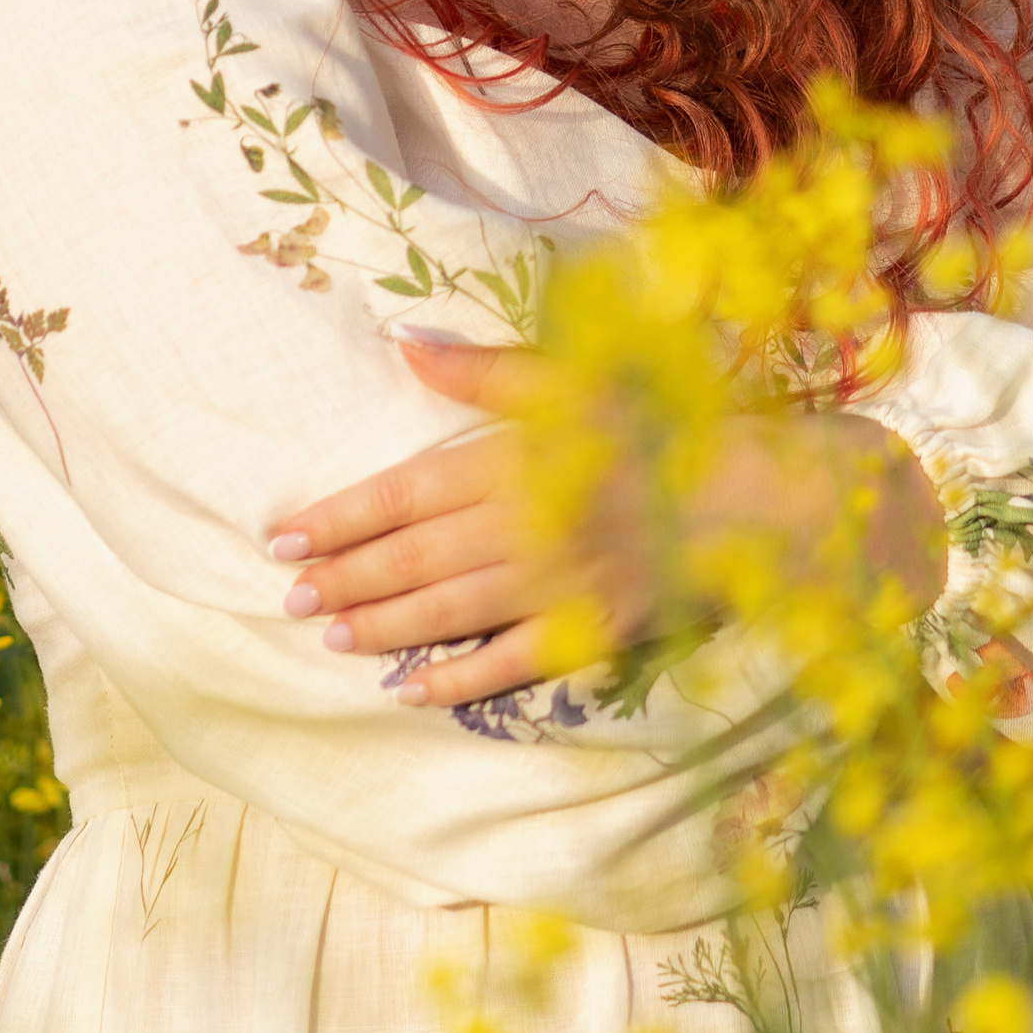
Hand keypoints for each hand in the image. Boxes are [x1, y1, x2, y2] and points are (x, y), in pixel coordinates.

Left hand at [266, 339, 663, 710]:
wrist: (749, 495)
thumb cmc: (657, 426)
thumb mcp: (570, 378)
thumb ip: (481, 370)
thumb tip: (403, 343)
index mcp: (510, 459)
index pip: (402, 492)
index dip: (338, 516)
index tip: (283, 534)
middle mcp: (520, 526)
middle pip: (412, 557)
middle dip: (345, 577)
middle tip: (288, 596)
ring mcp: (552, 586)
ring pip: (447, 611)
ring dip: (383, 625)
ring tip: (329, 634)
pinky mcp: (586, 632)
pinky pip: (506, 664)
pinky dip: (454, 681)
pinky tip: (408, 690)